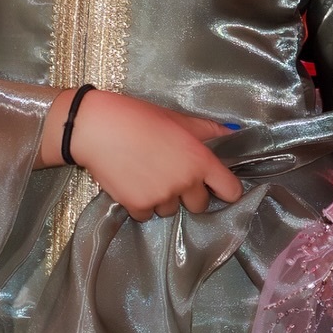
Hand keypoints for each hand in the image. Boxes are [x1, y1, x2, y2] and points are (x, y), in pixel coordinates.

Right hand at [64, 90, 242, 217]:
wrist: (97, 128)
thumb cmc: (139, 117)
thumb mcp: (179, 119)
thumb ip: (209, 130)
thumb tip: (235, 132)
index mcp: (200, 160)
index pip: (230, 190)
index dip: (226, 190)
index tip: (218, 188)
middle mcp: (185, 182)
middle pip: (200, 205)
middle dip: (190, 195)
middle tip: (172, 176)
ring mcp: (162, 196)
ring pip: (171, 210)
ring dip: (163, 199)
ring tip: (147, 175)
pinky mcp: (138, 205)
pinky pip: (147, 214)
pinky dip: (141, 204)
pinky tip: (132, 183)